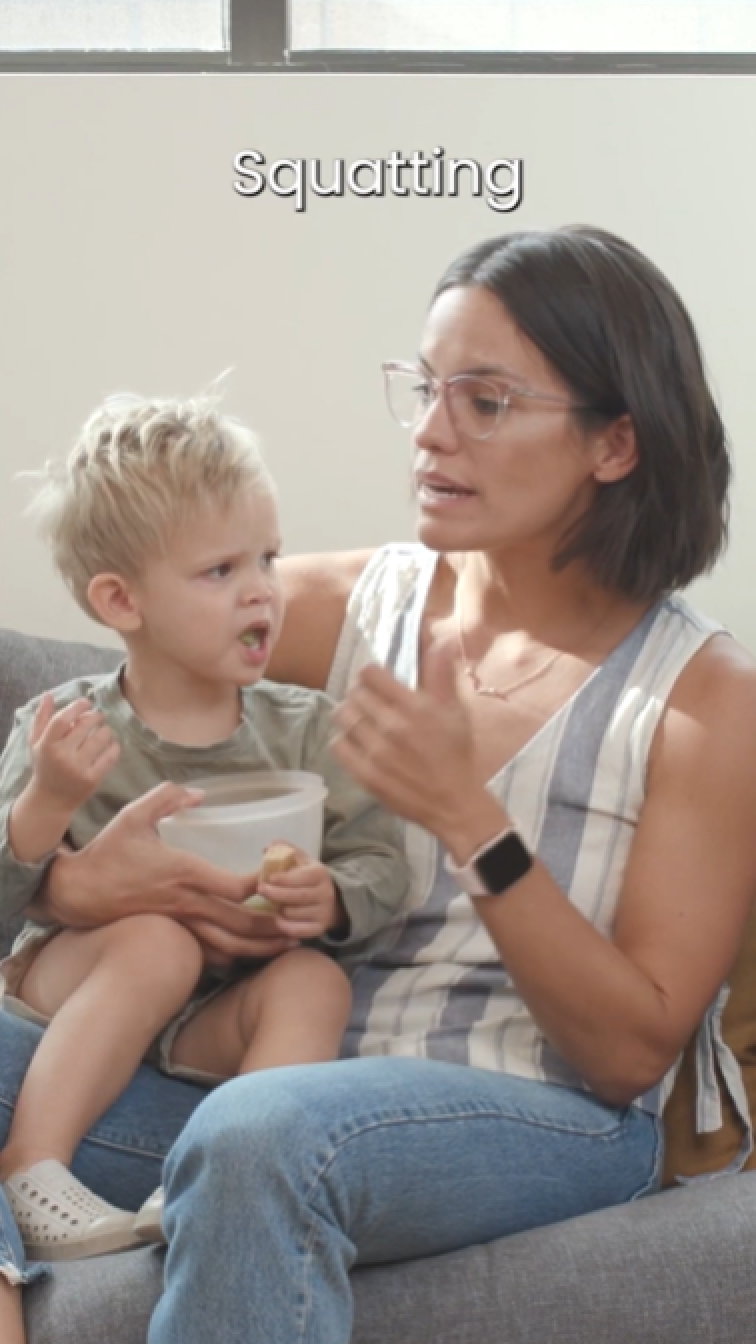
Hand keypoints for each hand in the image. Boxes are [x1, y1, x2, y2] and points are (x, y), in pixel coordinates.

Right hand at [28, 694, 120, 809]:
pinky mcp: (92, 779)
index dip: (77, 707)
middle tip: (98, 716)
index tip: (86, 703)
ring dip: (106, 730)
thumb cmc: (45, 766)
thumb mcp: (36, 743)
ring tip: (104, 730)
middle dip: (96, 716)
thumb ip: (42, 718)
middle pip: (85, 726)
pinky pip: (110, 756)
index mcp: (47, 745)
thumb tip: (49, 695)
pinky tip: (111, 744)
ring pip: (101, 738)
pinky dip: (114, 746)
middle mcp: (62, 756)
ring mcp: (78, 768)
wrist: (50, 800)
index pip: (63, 719)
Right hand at [37, 782, 300, 961]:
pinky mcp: (171, 934)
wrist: (77, 891)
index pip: (235, 887)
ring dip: (260, 947)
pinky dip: (232, 955)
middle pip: (241, 924)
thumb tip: (199, 794)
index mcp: (184, 872)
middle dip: (274, 926)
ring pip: (228, 945)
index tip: (277, 876)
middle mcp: (186, 903)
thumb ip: (168, 797)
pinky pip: (208, 953)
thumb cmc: (108, 852)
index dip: (263, 885)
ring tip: (287, 943)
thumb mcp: (135, 815)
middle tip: (301, 923)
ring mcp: (179, 923)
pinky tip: (249, 951)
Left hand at [257, 847, 339, 938]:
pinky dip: (286, 926)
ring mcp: (323, 913)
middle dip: (276, 894)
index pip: (301, 877)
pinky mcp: (319, 929)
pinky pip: (299, 931)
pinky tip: (278, 920)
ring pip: (294, 914)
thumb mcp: (301, 860)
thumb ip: (285, 850)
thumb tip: (268, 846)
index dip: (284, 879)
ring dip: (280, 910)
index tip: (268, 878)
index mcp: (320, 874)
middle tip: (261, 890)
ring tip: (272, 905)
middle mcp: (325, 893)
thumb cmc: (308, 877)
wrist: (332, 899)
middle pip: (297, 896)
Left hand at [331, 646, 507, 859]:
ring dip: (351, 715)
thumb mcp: (456, 711)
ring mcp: (375, 751)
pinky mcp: (365, 774)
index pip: (371, 675)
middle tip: (371, 703)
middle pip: (355, 694)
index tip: (377, 682)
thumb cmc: (457, 755)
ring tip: (362, 722)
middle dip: (361, 694)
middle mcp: (392, 726)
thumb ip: (442, 674)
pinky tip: (357, 742)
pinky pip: (338, 746)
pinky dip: (344, 740)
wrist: (454, 803)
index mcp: (414, 706)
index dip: (371, 675)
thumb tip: (444, 640)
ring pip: (343, 717)